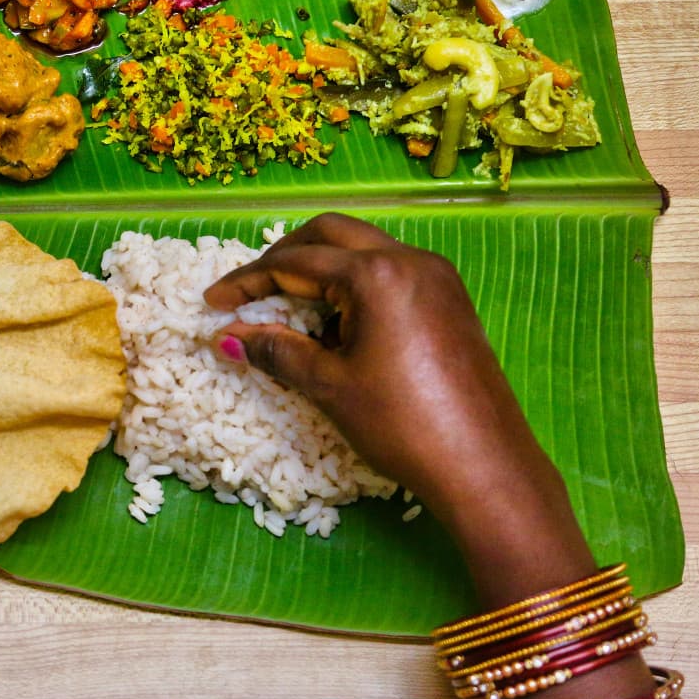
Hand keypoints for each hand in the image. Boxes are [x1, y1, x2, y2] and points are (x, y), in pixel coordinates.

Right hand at [203, 213, 565, 536]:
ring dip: (322, 270)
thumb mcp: (329, 386)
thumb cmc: (402, 424)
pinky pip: (390, 273)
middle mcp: (410, 259)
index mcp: (377, 273)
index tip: (215, 303)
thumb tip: (229, 338)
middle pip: (331, 235)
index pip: (296, 262)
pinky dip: (355, 286)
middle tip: (252, 291)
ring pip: (364, 250)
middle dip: (285, 258)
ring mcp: (436, 277)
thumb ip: (276, 351)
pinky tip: (340, 328)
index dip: (249, 281)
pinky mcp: (450, 300)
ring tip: (293, 315)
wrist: (483, 463)